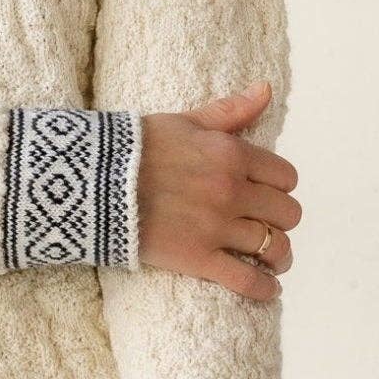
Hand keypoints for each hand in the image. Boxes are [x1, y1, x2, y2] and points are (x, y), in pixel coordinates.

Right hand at [137, 79, 300, 301]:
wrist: (91, 180)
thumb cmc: (134, 147)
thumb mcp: (185, 121)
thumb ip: (230, 111)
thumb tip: (266, 89)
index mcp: (232, 154)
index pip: (285, 177)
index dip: (280, 187)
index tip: (268, 194)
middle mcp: (232, 191)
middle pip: (286, 214)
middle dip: (280, 219)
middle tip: (267, 224)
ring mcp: (217, 227)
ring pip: (274, 247)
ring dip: (277, 254)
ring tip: (272, 258)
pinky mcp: (198, 258)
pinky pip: (247, 280)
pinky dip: (264, 289)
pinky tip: (269, 289)